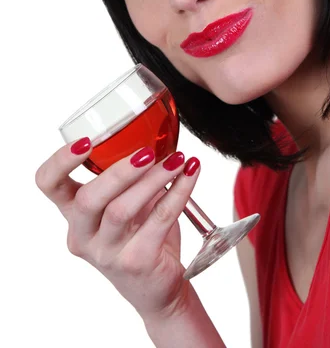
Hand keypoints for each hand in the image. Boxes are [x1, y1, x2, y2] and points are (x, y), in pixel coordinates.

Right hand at [35, 139, 200, 320]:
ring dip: (153, 179)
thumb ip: (129, 176)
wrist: (157, 287)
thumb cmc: (138, 235)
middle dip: (118, 171)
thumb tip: (157, 133)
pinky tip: (190, 174)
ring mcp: (106, 253)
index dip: (60, 161)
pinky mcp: (136, 262)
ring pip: (121, 210)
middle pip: (87, 199)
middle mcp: (83, 235)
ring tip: (177, 159)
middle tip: (147, 152)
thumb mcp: (124, 203)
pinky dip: (179, 192)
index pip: (48, 184)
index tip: (85, 141)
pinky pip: (158, 220)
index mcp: (74, 213)